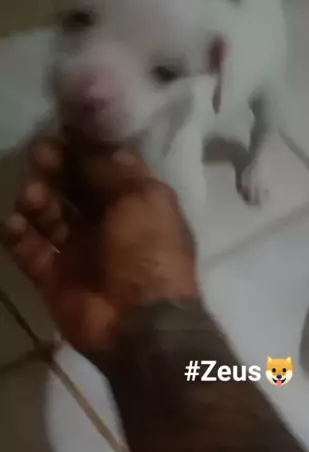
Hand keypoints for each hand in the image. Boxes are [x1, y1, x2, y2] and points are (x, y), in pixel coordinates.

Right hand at [0, 137, 197, 360]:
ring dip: (36, 199)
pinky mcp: (54, 278)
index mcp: (136, 203)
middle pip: (73, 186)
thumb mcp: (142, 198)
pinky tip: (15, 223)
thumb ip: (110, 167)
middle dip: (55, 167)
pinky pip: (28, 249)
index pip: (106, 166)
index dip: (84, 147)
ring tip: (33, 198)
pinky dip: (18, 233)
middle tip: (41, 155)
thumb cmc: (149, 253)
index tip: (62, 128)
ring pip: (48, 215)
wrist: (140, 323)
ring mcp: (79, 252)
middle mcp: (107, 225)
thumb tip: (86, 137)